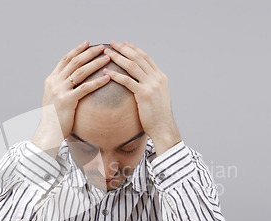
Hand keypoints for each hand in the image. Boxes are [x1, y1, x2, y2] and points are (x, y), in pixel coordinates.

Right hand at [33, 41, 110, 154]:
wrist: (48, 132)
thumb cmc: (54, 119)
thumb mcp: (54, 99)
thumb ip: (61, 88)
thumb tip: (72, 82)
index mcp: (51, 80)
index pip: (65, 59)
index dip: (77, 50)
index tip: (88, 43)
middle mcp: (54, 82)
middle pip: (74, 62)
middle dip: (89, 53)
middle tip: (102, 47)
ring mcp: (60, 91)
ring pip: (80, 72)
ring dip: (95, 63)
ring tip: (107, 58)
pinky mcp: (67, 101)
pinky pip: (85, 88)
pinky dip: (97, 81)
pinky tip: (107, 77)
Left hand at [103, 40, 180, 155]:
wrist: (163, 128)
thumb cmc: (158, 116)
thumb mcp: (157, 97)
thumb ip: (151, 86)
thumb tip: (141, 82)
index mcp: (160, 77)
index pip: (146, 57)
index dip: (134, 49)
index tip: (124, 43)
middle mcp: (157, 78)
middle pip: (138, 58)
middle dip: (124, 49)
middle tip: (112, 43)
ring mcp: (151, 85)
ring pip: (132, 66)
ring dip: (118, 57)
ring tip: (107, 53)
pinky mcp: (144, 95)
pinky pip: (127, 81)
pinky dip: (116, 75)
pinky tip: (106, 72)